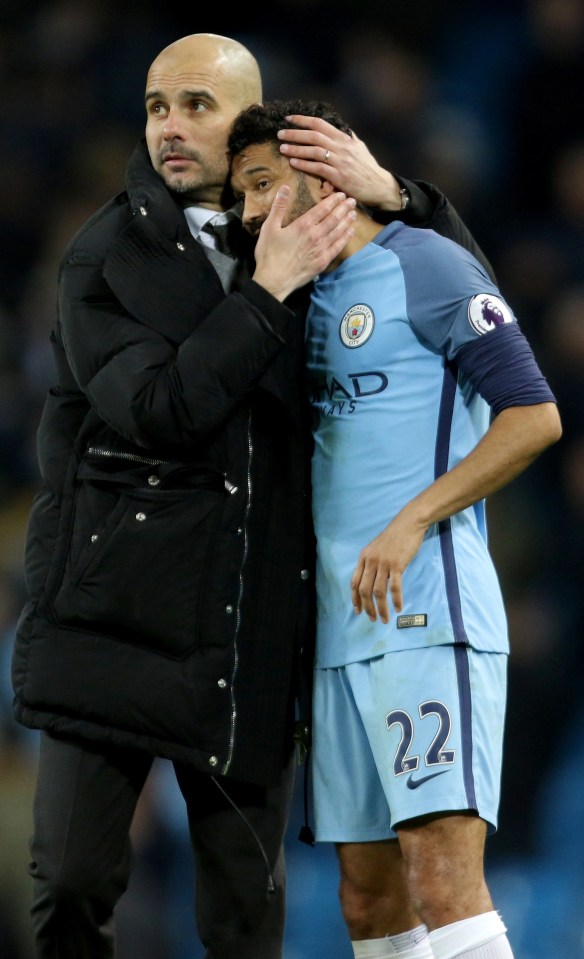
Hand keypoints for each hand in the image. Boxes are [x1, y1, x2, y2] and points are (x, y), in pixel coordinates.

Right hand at [252, 185, 355, 300]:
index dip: (333, 201)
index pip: (322, 209)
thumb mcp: (269, 228)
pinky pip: (337, 247)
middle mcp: (315, 236)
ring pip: (338, 232)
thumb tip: (285, 187)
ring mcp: (321, 249)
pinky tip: (350, 232)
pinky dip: (345, 238)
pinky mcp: (322, 262)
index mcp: (303, 225)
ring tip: (354, 213)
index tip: (341, 195)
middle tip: (352, 201)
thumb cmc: (269, 255)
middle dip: (344, 208)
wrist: (274, 280)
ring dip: (347, 221)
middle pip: (334, 219)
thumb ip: (278, 207)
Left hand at [278, 114, 402, 210]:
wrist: (380, 187)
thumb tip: (346, 129)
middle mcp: (341, 147)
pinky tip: (293, 162)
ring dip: (296, 148)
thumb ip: (351, 139)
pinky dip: (304, 164)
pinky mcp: (339, 177)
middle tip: (280, 133)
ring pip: (314, 151)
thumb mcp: (361, 148)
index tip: (289, 119)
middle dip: (295, 133)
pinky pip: (318, 168)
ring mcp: (340, 162)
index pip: (320, 124)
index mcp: (344, 139)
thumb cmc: (369, 169)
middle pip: (314, 136)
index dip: (303, 120)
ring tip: (283, 148)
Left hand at [350, 505, 426, 623]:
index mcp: (363, 558)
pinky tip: (398, 608)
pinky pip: (394, 587)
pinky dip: (396, 600)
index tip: (358, 611)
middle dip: (367, 608)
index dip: (355, 599)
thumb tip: (369, 581)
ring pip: (378, 592)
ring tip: (385, 618)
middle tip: (372, 619)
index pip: (354, 582)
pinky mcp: (397, 564)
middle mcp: (370, 561)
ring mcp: (383, 563)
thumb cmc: (394, 537)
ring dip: (381, 608)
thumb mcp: (376, 548)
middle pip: (364, 590)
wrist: (408, 524)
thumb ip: (371, 563)